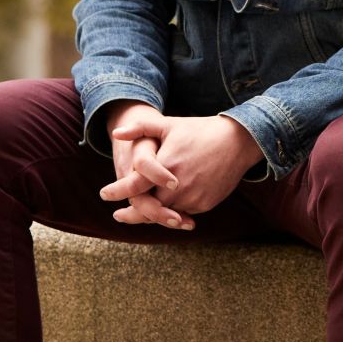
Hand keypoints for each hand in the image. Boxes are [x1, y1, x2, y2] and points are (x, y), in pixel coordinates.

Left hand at [109, 112, 264, 222]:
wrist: (238, 141)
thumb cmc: (200, 131)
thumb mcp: (170, 125)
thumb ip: (142, 128)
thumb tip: (116, 133)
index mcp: (165, 165)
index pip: (134, 186)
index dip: (118, 192)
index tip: (104, 195)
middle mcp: (178, 186)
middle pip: (147, 208)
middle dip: (132, 214)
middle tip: (120, 216)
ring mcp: (192, 197)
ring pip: (165, 213)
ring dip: (154, 213)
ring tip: (142, 212)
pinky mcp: (204, 204)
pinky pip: (183, 213)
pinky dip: (174, 212)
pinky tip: (167, 208)